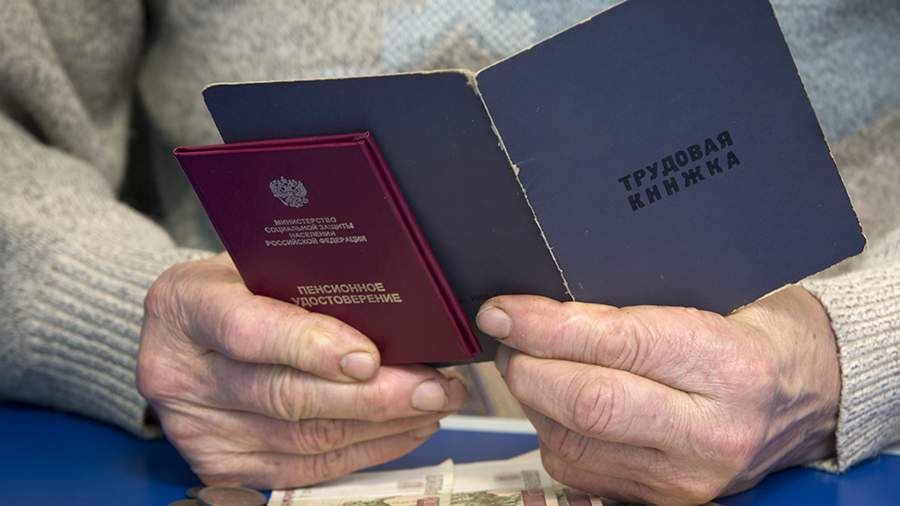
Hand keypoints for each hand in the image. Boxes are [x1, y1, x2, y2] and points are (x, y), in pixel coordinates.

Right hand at [138, 253, 465, 488]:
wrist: (185, 335)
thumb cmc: (236, 289)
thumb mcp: (255, 263)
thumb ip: (305, 281)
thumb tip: (395, 306)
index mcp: (185, 306)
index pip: (248, 330)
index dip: (311, 346)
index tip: (369, 356)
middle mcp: (180, 374)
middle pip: (285, 396)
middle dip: (372, 396)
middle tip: (432, 386)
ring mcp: (198, 429)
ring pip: (304, 441)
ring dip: (380, 426)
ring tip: (432, 403)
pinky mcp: (222, 467)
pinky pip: (304, 470)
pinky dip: (363, 451)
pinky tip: (402, 430)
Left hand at [476, 286, 838, 504]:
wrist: (812, 396)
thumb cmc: (758, 333)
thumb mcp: (717, 296)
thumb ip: (636, 301)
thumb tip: (546, 300)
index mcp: (730, 367)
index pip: (617, 345)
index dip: (546, 326)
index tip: (504, 309)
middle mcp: (710, 433)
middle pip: (586, 404)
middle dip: (526, 364)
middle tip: (505, 332)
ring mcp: (686, 479)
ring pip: (571, 442)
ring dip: (531, 398)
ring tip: (528, 361)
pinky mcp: (663, 501)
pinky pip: (577, 469)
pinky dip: (550, 431)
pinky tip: (554, 401)